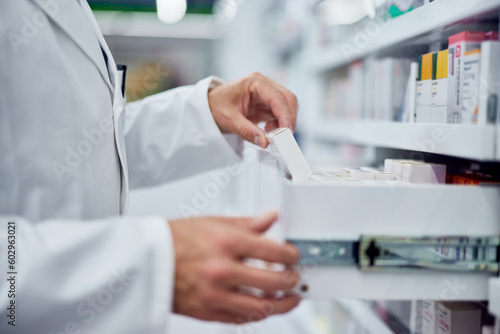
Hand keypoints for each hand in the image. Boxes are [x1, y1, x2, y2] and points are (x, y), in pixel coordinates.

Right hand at [168, 212, 300, 322]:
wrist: (147, 260)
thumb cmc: (176, 239)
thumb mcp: (213, 222)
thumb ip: (247, 223)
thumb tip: (270, 220)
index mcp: (226, 243)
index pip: (274, 251)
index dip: (291, 254)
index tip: (293, 255)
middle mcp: (223, 270)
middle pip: (274, 281)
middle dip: (291, 279)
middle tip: (295, 276)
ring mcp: (216, 294)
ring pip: (261, 307)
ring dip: (283, 304)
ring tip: (290, 297)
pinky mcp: (208, 312)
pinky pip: (241, 319)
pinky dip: (258, 314)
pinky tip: (265, 306)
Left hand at [208, 72, 297, 147]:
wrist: (210, 105)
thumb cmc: (217, 106)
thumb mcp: (229, 120)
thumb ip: (247, 131)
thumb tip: (264, 142)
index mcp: (254, 82)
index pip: (277, 98)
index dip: (285, 115)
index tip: (286, 132)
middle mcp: (264, 84)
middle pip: (288, 99)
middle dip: (289, 119)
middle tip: (284, 137)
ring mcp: (267, 93)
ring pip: (287, 105)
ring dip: (285, 121)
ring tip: (272, 134)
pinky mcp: (267, 103)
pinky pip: (281, 112)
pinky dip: (280, 123)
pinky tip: (269, 130)